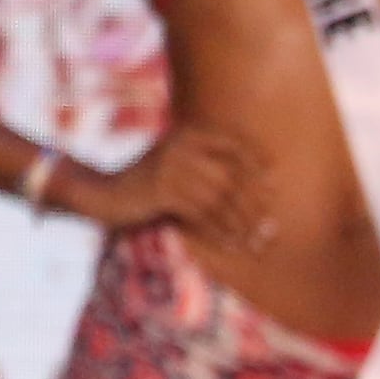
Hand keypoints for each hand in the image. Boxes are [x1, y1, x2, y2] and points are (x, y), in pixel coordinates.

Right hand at [68, 122, 270, 251]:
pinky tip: (232, 245)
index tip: (275, 184)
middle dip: (254, 204)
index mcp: (189, 134)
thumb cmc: (149, 182)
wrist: (104, 193)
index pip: (234, 145)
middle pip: (231, 176)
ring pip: (219, 198)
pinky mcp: (162, 190)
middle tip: (272, 226)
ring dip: (241, 223)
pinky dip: (219, 231)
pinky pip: (201, 214)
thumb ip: (212, 164)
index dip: (257, 163)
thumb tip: (266, 181)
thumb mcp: (179, 161)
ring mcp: (172, 166)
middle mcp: (183, 145)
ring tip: (256, 242)